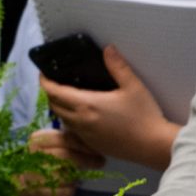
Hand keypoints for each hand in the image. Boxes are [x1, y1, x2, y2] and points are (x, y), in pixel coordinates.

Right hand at [17, 127, 99, 195]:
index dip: (84, 144)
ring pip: (67, 174)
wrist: (23, 186)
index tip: (98, 149)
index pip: (66, 139)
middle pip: (67, 156)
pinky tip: (69, 186)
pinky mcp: (41, 194)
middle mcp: (33, 156)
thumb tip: (93, 139)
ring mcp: (35, 176)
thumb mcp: (51, 145)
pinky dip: (71, 189)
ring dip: (77, 175)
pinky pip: (66, 190)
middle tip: (101, 162)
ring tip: (78, 174)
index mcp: (37, 140)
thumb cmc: (43, 161)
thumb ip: (68, 139)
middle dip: (87, 159)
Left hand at [41, 46, 177, 170]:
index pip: (54, 92)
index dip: (45, 82)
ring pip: (62, 119)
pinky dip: (70, 119)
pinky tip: (82, 113)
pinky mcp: (92, 145)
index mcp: (87, 105)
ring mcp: (85, 135)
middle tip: (56, 81)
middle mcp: (81, 121)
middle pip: (54, 106)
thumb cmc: (144, 116)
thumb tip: (108, 49)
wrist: (153, 146)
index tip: (43, 73)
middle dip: (50, 93)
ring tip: (67, 95)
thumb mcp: (133, 86)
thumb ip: (117, 66)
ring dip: (59, 107)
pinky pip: (72, 130)